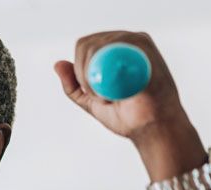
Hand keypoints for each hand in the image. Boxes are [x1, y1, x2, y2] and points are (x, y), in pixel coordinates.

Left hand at [54, 31, 190, 144]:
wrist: (152, 127)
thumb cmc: (127, 115)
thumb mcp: (91, 101)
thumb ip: (73, 85)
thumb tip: (58, 64)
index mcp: (112, 52)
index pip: (84, 47)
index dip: (80, 69)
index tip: (89, 91)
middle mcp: (124, 42)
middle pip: (86, 44)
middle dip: (84, 73)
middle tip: (98, 95)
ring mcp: (134, 41)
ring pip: (96, 47)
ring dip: (94, 74)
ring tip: (109, 95)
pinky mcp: (143, 45)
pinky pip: (112, 51)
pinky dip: (108, 73)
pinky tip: (116, 89)